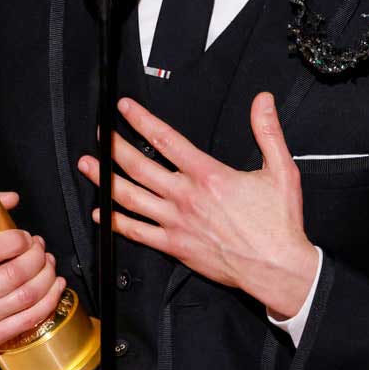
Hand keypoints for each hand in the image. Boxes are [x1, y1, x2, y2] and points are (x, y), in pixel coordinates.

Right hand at [0, 192, 66, 353]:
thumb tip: (11, 198)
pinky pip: (28, 320)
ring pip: (26, 296)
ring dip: (46, 276)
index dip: (16, 240)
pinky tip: (55, 286)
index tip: (25, 236)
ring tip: (48, 264)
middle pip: (14, 274)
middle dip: (37, 256)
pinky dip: (48, 301)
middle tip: (40, 248)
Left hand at [76, 92, 317, 318]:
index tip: (124, 108)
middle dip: (113, 147)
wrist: (277, 268)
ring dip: (104, 180)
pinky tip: (101, 213)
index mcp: (208, 175)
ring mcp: (176, 223)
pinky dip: (115, 222)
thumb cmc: (278, 223)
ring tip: (87, 166)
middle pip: (138, 166)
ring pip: (130, 197)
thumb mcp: (281, 170)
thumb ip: (268, 132)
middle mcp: (186, 197)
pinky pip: (137, 233)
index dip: (141, 120)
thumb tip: (262, 101)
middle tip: (100, 134)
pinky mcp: (175, 246)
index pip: (165, 140)